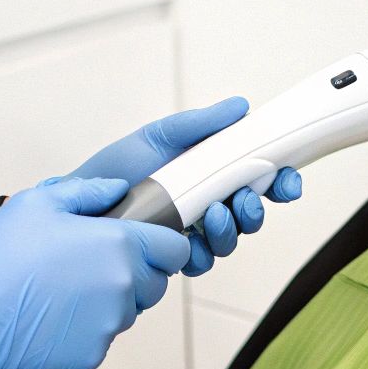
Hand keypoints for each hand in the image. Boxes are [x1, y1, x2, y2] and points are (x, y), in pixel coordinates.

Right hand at [0, 177, 188, 368]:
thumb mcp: (38, 202)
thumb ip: (89, 191)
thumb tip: (117, 190)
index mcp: (117, 245)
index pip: (174, 248)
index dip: (162, 243)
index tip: (146, 242)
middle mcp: (121, 286)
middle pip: (154, 282)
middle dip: (134, 272)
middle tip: (92, 263)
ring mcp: (107, 324)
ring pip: (128, 309)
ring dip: (109, 299)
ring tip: (65, 288)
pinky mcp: (91, 355)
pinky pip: (102, 337)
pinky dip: (87, 327)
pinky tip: (54, 313)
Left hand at [69, 97, 303, 276]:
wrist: (79, 202)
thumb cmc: (116, 168)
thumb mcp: (160, 137)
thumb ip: (201, 125)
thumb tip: (240, 107)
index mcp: (210, 171)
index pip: (256, 177)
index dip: (279, 181)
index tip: (288, 182)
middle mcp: (205, 202)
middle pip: (250, 212)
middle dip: (256, 209)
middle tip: (244, 201)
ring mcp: (191, 232)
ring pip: (230, 239)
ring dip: (230, 230)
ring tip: (211, 216)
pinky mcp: (172, 256)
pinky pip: (200, 261)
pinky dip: (200, 253)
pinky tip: (187, 243)